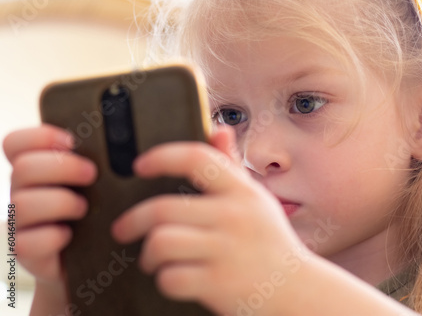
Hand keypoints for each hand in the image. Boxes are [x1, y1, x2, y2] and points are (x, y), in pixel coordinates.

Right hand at [3, 125, 96, 285]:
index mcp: (36, 169)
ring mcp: (21, 222)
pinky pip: (26, 242)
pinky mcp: (26, 251)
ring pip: (22, 204)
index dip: (40, 137)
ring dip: (59, 202)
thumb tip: (122, 142)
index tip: (72, 141)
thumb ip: (101, 160)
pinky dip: (51, 237)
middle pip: (23, 168)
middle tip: (92, 174)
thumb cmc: (101, 210)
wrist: (98, 255)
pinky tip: (69, 236)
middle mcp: (22, 191)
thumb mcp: (102, 182)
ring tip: (84, 208)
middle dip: (63, 167)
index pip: (16, 143)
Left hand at [112, 126, 309, 315]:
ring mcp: (227, 251)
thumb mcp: (256, 200)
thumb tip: (219, 129)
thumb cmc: (270, 241)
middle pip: (161, 209)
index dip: (161, 156)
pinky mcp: (220, 284)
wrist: (298, 291)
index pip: (195, 158)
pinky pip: (170, 277)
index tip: (140, 165)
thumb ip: (232, 166)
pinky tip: (172, 277)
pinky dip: (164, 279)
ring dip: (148, 254)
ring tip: (152, 258)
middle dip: (132, 221)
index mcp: (242, 191)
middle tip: (123, 229)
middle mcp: (234, 216)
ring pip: (160, 243)